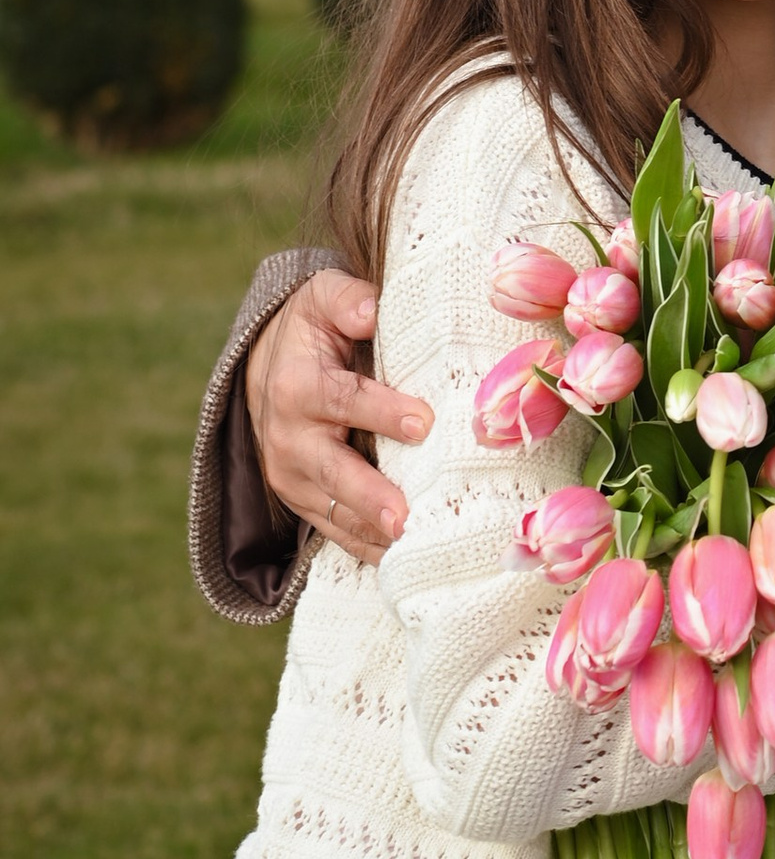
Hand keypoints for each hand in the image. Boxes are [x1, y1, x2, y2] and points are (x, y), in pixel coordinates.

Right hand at [241, 270, 430, 563]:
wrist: (267, 366)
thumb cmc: (315, 329)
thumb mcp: (324, 299)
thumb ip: (347, 300)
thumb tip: (370, 311)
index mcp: (299, 386)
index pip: (343, 399)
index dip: (382, 410)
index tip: (422, 421)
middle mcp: (290, 437)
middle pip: (332, 469)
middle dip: (369, 495)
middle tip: (405, 517)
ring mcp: (292, 475)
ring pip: (332, 510)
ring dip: (370, 532)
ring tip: (409, 549)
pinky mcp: (301, 499)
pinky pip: (332, 530)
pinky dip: (363, 547)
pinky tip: (399, 560)